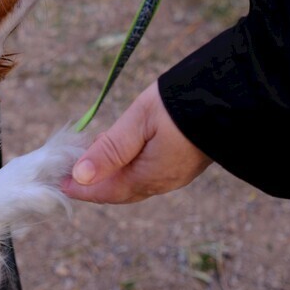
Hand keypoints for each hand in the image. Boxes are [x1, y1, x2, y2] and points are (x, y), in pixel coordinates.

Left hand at [61, 82, 211, 203]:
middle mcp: (163, 182)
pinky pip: (147, 174)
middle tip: (68, 173)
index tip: (59, 182)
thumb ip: (110, 150)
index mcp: (150, 176)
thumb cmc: (180, 104)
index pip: (106, 191)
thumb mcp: (139, 121)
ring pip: (133, 183)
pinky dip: (127, 169)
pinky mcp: (183, 164)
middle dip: (93, 185)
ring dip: (110, 176)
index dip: (80, 189)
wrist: (230, 97)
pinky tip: (118, 154)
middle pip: (119, 191)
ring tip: (88, 161)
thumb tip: (81, 175)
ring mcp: (175, 175)